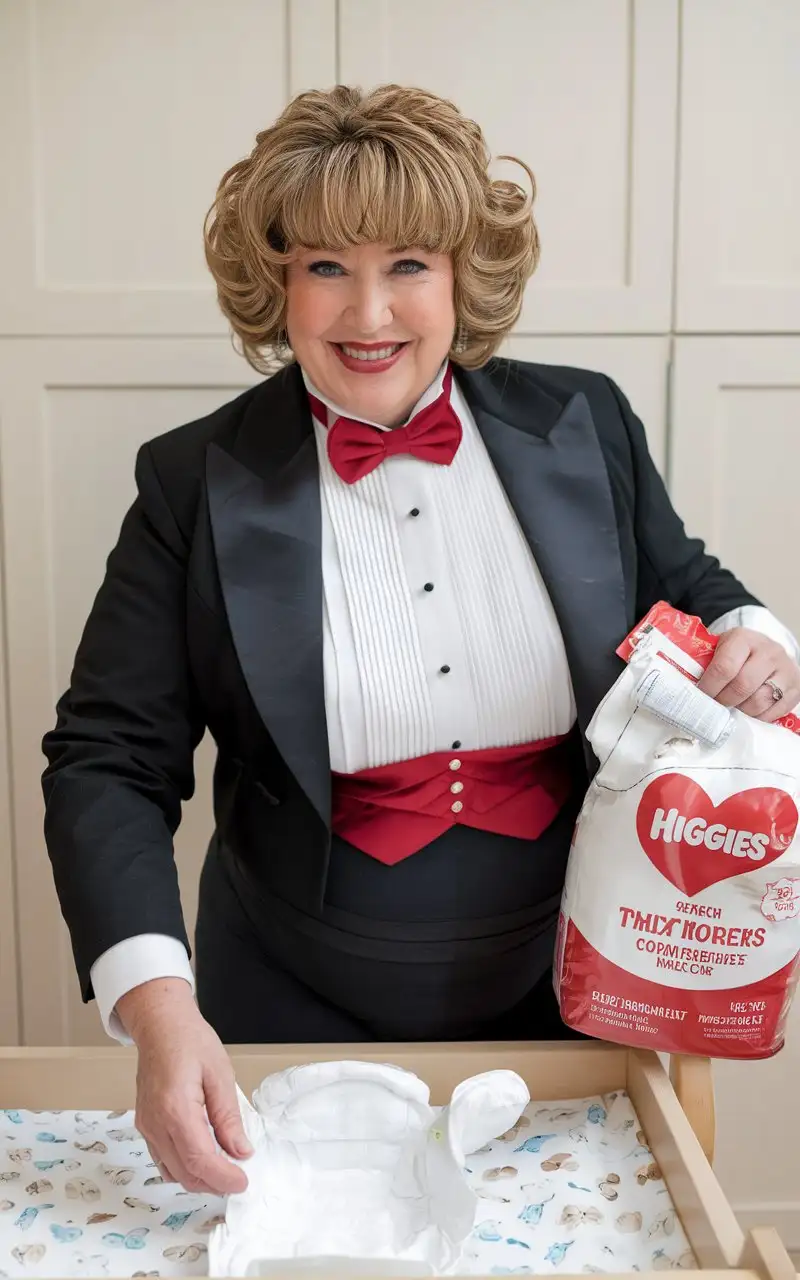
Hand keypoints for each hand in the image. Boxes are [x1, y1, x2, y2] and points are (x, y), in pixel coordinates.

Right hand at [117, 979, 251, 1195]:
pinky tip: (204, 1158)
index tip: (243, 1182)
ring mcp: (147, 1126)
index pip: (200, 1160)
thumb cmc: (190, 1041)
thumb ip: (229, 1117)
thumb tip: (241, 1151)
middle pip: (185, 1173)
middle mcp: (156, 1123)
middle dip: (214, 1183)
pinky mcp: (146, 1125)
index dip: (223, 1178)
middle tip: (239, 1178)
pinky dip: (184, 1167)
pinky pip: (163, 1159)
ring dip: (199, 1178)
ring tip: (225, 1169)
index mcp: (176, 1108)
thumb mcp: (220, 1074)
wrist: (160, 1026)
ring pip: (172, 1172)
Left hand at [697, 627, 799, 720]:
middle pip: (743, 686)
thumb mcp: (719, 648)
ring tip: (731, 708)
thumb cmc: (736, 653)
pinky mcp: (796, 688)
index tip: (700, 696)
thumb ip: (703, 662)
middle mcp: (769, 651)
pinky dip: (758, 717)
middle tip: (714, 706)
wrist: (765, 650)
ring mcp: (786, 669)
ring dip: (741, 711)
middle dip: (724, 701)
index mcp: (744, 638)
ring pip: (759, 702)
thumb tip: (682, 687)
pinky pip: (774, 712)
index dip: (709, 686)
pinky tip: (748, 712)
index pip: (725, 667)